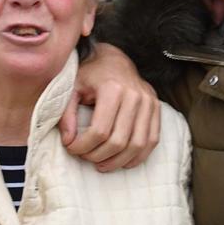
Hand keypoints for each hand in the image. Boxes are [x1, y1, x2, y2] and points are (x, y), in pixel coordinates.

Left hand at [63, 41, 161, 171]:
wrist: (113, 60)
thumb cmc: (90, 75)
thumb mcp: (71, 89)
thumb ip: (67, 114)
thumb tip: (68, 141)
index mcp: (113, 88)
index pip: (99, 131)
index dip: (83, 146)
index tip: (71, 148)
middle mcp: (135, 95)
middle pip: (118, 141)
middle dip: (98, 155)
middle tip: (85, 157)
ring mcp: (149, 102)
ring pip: (137, 145)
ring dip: (118, 161)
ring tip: (101, 165)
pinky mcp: (156, 109)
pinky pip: (152, 140)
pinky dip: (138, 156)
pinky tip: (123, 162)